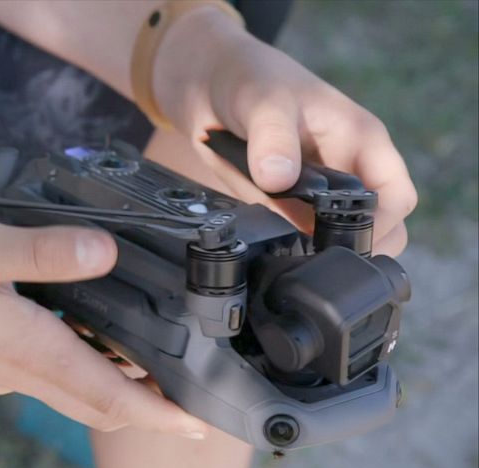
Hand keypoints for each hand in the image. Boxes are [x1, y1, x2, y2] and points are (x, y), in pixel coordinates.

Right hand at [0, 217, 207, 437]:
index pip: (109, 397)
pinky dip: (76, 372)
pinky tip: (80, 338)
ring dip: (113, 392)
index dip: (160, 414)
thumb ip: (43, 251)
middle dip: (146, 411)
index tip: (199, 426)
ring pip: (71, 394)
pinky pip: (44, 378)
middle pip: (97, 405)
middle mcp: (18, 370)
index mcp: (27, 347)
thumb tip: (106, 252)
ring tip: (148, 367)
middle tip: (187, 402)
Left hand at [154, 8, 417, 256]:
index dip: (380, 226)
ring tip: (284, 253)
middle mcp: (345, 171)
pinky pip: (293, 238)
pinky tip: (265, 249)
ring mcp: (313, 193)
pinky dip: (285, 249)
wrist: (204, 85)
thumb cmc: (249, 78)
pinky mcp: (281, 206)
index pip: (395, 197)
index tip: (342, 244)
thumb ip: (273, 137)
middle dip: (351, 249)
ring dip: (314, 253)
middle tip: (309, 256)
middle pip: (375, 229)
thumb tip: (279, 179)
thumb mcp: (263, 100)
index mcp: (361, 141)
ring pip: (333, 239)